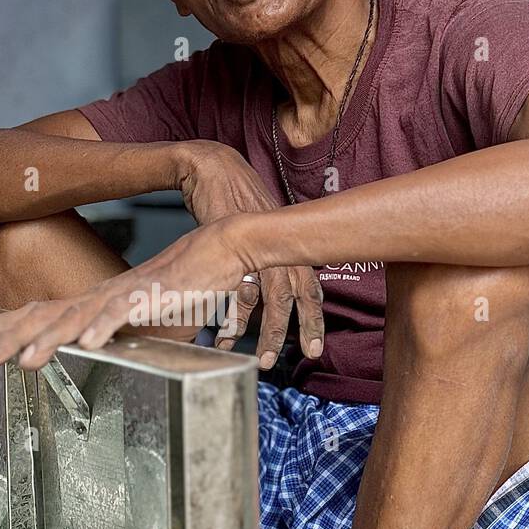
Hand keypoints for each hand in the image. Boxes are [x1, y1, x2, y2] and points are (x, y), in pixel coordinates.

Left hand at [0, 215, 248, 368]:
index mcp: (100, 300)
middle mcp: (104, 296)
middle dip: (11, 334)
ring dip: (50, 339)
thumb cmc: (190, 281)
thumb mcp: (148, 314)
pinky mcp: (153, 296)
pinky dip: (104, 328)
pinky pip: (124, 313)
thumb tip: (108, 347)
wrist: (225, 247)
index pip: (45, 312)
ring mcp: (126, 295)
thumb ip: (127, 330)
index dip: (12, 326)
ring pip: (78, 318)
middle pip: (48, 314)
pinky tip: (86, 345)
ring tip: (25, 361)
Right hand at [179, 142, 324, 368]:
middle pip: (298, 294)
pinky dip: (236, 316)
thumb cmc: (234, 201)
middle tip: (308, 355)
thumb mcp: (261, 228)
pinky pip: (239, 289)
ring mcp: (257, 245)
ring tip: (265, 358)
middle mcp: (279, 245)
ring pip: (272, 298)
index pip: (309, 285)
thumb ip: (272, 256)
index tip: (316, 344)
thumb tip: (277, 285)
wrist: (212, 170)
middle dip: (304, 327)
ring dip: (270, 331)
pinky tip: (230, 335)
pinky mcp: (234, 246)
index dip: (315, 315)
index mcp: (288, 243)